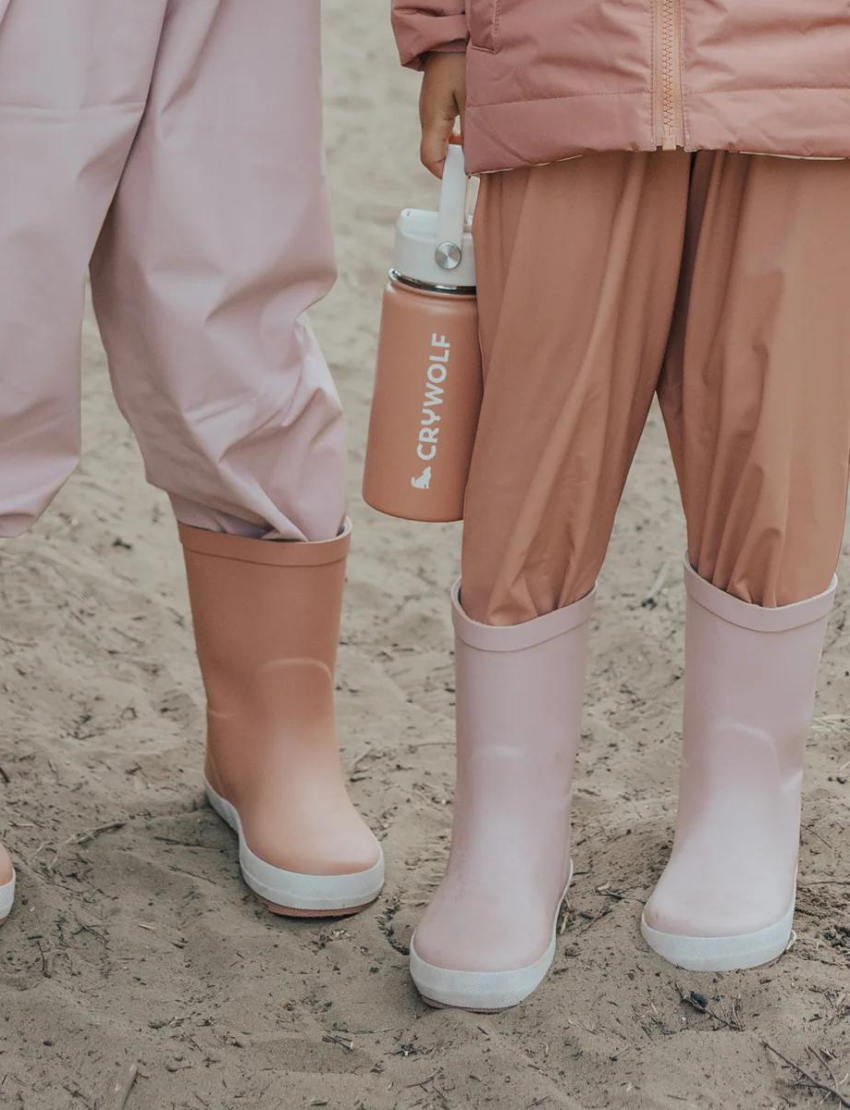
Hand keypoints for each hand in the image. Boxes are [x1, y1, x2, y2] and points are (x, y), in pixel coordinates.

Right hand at [419, 52, 466, 177]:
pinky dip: (458, 139)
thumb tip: (475, 160)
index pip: (431, 159)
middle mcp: (427, 117)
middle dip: (454, 166)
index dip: (445, 176)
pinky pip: (445, 129)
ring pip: (441, 142)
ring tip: (476, 151)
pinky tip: (471, 135)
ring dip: (458, 151)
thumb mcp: (472, 96)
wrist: (449, 33)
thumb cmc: (460, 59)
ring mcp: (430, 110)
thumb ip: (473, 130)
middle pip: (435, 154)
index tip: (462, 183)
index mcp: (432, 118)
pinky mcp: (437, 103)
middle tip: (475, 168)